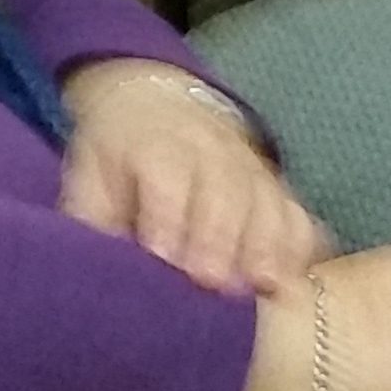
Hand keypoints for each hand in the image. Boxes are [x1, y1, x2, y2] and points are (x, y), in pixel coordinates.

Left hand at [62, 61, 323, 297]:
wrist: (158, 104)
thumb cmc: (118, 156)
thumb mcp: (90, 175)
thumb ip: (92, 219)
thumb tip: (94, 266)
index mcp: (156, 146)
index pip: (166, 177)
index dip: (168, 218)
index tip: (166, 259)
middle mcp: (210, 150)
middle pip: (224, 192)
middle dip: (221, 240)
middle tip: (214, 285)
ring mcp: (250, 165)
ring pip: (267, 201)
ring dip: (267, 245)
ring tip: (265, 286)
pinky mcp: (276, 184)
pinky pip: (296, 212)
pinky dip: (300, 246)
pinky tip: (295, 280)